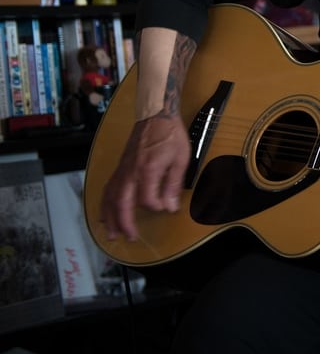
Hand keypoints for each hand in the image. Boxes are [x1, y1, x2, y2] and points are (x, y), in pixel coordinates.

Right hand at [99, 114, 190, 241]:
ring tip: (111, 234)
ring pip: (110, 198)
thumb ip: (173, 184)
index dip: (155, 207)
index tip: (165, 210)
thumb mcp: (181, 158)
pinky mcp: (119, 167)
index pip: (147, 199)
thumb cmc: (170, 135)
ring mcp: (122, 170)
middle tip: (129, 238)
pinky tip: (105, 214)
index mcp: (147, 170)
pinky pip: (108, 189)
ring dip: (110, 217)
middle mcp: (130, 172)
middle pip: (121, 203)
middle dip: (124, 223)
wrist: (155, 115)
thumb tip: (169, 207)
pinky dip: (104, 203)